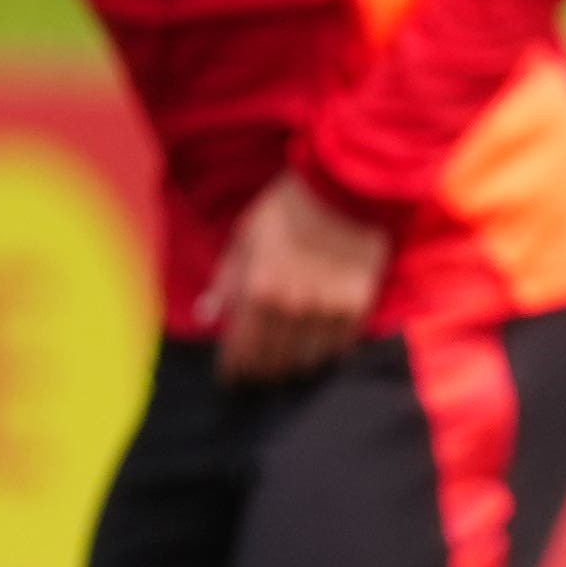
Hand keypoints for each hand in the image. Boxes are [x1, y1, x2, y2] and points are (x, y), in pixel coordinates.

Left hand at [203, 168, 387, 386]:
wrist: (343, 189)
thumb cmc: (285, 210)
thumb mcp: (244, 238)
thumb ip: (226, 281)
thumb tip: (208, 316)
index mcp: (257, 292)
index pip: (240, 351)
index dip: (233, 369)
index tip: (231, 377)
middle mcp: (292, 309)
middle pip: (273, 361)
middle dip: (262, 372)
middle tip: (258, 373)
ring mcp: (327, 311)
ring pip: (307, 361)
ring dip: (294, 366)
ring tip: (288, 365)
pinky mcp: (357, 307)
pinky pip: (339, 347)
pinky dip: (327, 353)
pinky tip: (319, 351)